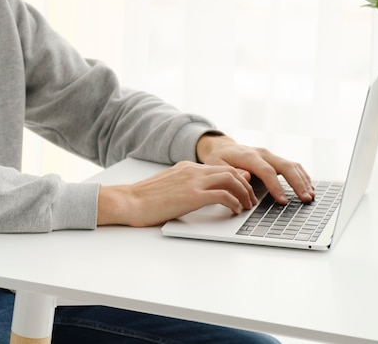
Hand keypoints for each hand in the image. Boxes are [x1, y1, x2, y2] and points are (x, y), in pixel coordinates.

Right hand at [97, 161, 257, 226]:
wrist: (128, 201)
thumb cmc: (143, 199)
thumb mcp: (167, 187)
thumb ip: (186, 185)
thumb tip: (200, 192)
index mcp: (185, 167)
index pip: (218, 168)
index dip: (236, 177)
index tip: (244, 188)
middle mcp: (192, 170)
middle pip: (230, 171)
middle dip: (244, 185)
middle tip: (250, 199)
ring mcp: (193, 182)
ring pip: (231, 180)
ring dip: (243, 193)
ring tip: (246, 206)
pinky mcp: (192, 196)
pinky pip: (222, 195)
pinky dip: (234, 202)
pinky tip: (235, 210)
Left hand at [196, 134, 314, 203]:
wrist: (222, 147)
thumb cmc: (219, 158)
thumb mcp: (216, 165)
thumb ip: (230, 172)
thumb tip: (246, 177)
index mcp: (249, 156)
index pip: (266, 171)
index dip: (276, 186)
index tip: (283, 201)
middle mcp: (263, 153)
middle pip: (285, 166)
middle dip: (297, 183)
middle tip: (305, 198)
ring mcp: (270, 155)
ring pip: (292, 165)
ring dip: (303, 180)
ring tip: (310, 196)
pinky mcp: (275, 159)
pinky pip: (292, 166)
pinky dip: (302, 176)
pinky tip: (308, 187)